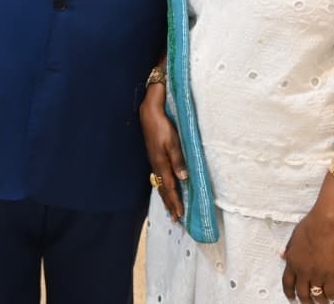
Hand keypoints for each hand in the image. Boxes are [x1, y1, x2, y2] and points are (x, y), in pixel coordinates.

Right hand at [139, 82, 186, 219]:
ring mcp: (155, 162)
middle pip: (164, 190)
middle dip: (170, 204)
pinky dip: (164, 188)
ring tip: (171, 209)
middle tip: (176, 219)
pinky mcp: (155, 157)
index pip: (170, 188)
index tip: (180, 215)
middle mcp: (157, 166)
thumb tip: (183, 178)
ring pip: (161, 185)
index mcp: (162, 164)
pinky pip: (160, 178)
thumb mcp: (173, 142)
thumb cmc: (163, 127)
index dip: (175, 202)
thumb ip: (178, 160)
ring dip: (166, 198)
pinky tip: (166, 188)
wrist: (149, 114)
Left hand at [282, 210, 333, 302]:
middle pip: (302, 293)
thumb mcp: (293, 238)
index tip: (291, 297)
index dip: (289, 293)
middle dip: (304, 301)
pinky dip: (331, 296)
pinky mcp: (330, 274)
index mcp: (292, 261)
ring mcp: (316, 274)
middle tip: (307, 303)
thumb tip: (284, 256)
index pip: (287, 283)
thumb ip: (289, 250)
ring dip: (319, 301)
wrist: (324, 224)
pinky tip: (332, 296)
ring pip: (316, 295)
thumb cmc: (310, 225)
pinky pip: (330, 291)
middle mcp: (302, 270)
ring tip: (321, 303)